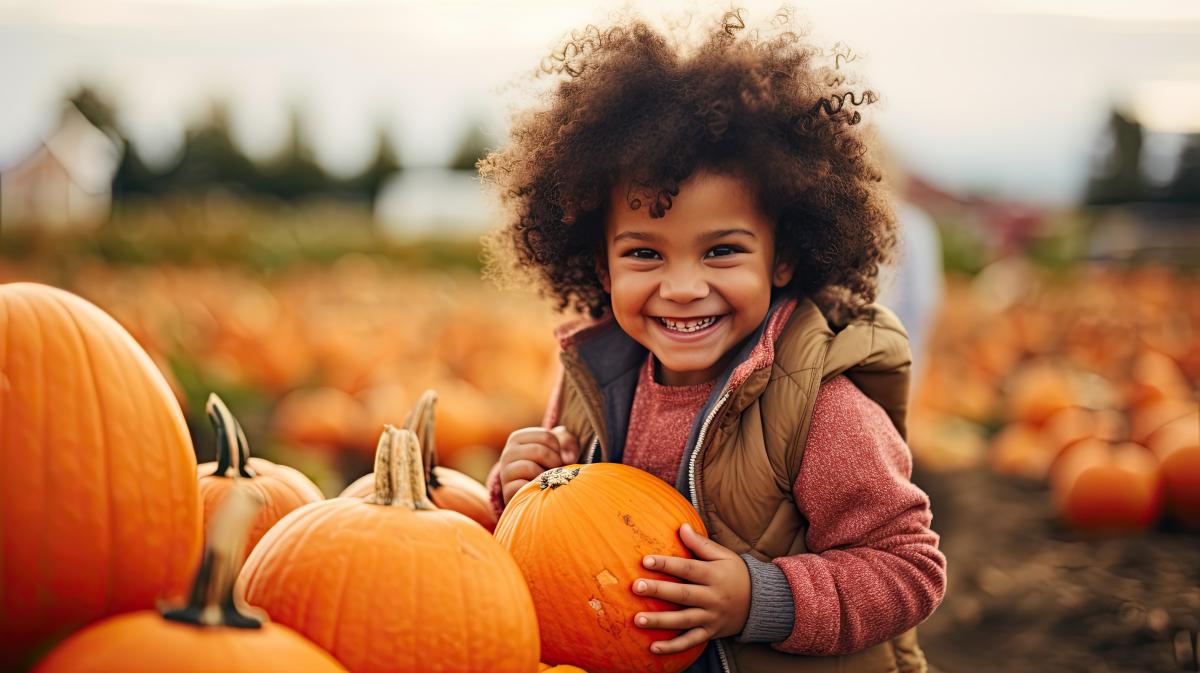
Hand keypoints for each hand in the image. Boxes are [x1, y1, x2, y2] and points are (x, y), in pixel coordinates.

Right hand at [498, 425, 579, 503]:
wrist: (533, 493)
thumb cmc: (548, 466)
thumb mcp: (558, 449)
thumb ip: (567, 441)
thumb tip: (568, 459)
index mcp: (518, 438)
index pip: (546, 436)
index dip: (558, 448)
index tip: (557, 457)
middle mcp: (508, 452)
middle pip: (540, 451)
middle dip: (555, 463)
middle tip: (556, 471)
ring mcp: (505, 472)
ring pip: (531, 467)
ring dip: (547, 476)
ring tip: (549, 479)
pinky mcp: (507, 489)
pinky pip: (526, 486)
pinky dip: (538, 488)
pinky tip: (541, 489)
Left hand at [632, 523, 750, 654]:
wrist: (760, 603)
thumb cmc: (736, 574)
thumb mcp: (724, 556)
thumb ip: (701, 543)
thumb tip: (681, 526)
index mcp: (714, 575)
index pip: (688, 569)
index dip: (667, 564)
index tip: (646, 560)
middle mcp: (713, 597)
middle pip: (683, 595)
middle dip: (659, 591)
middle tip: (636, 587)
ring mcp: (711, 617)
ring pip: (683, 620)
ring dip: (660, 621)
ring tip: (637, 619)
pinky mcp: (710, 633)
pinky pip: (690, 641)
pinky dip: (673, 647)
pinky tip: (653, 648)